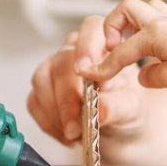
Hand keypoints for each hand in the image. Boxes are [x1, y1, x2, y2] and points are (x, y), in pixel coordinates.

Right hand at [26, 17, 152, 144]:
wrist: (119, 128)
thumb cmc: (127, 108)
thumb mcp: (132, 108)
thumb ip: (117, 106)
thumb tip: (99, 108)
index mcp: (103, 44)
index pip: (91, 30)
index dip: (86, 48)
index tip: (84, 73)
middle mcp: (75, 51)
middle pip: (61, 63)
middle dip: (67, 100)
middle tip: (76, 127)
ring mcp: (54, 69)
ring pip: (42, 82)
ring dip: (56, 114)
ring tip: (74, 134)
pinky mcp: (41, 90)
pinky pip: (35, 102)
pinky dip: (48, 123)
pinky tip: (66, 135)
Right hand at [81, 0, 166, 96]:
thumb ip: (150, 77)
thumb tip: (143, 75)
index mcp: (153, 34)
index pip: (119, 51)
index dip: (103, 66)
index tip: (90, 78)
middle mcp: (163, 22)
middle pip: (126, 9)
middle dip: (112, 27)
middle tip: (112, 47)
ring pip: (147, 8)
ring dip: (132, 22)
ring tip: (130, 44)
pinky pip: (162, 18)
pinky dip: (151, 29)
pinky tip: (156, 49)